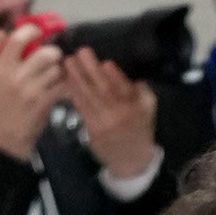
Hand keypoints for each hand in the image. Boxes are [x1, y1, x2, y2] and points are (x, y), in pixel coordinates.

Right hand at [0, 25, 67, 163]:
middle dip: (53, 53)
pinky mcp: (44, 102)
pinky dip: (64, 87)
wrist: (6, 138)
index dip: (32, 31)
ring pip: (55, 69)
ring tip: (55, 77)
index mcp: (0, 67)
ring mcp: (31, 90)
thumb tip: (2, 32)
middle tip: (53, 58)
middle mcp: (15, 76)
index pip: (18, 38)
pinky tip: (61, 89)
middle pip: (44, 53)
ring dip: (59, 72)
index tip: (38, 33)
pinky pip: (62, 86)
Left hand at [58, 43, 159, 178]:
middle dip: (90, 70)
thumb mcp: (148, 108)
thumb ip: (141, 90)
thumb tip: (129, 72)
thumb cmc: (140, 129)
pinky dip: (74, 94)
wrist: (132, 162)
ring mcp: (103, 124)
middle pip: (103, 90)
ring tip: (68, 62)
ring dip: (76, 79)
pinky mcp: (92, 130)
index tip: (105, 61)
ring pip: (89, 98)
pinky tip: (67, 81)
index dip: (115, 77)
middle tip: (80, 52)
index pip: (124, 90)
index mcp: (134, 109)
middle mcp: (118, 116)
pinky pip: (81, 109)